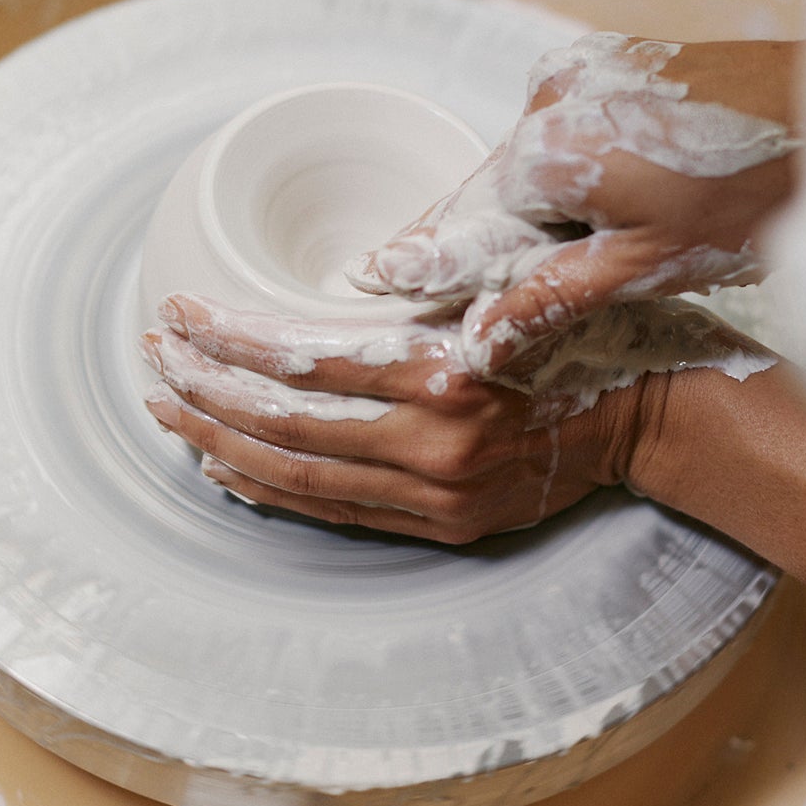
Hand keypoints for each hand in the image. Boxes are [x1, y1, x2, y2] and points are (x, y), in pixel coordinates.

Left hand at [141, 294, 648, 542]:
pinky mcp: (443, 527)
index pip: (305, 358)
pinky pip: (336, 512)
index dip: (230, 337)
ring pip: (299, 477)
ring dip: (222, 444)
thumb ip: (436, 278)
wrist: (654, 417)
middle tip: (152, 359)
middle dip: (205, 392)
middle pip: (285, 426)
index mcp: (448, 375)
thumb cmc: (586, 329)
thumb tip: (350, 278)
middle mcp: (435, 447)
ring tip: (168, 412)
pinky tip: (227, 466)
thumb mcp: (519, 278)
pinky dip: (273, 489)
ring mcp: (437, 497)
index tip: (179, 311)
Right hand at [348, 34, 802, 376]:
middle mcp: (552, 94)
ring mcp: (586, 69)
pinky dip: (564, 175)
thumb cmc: (757, 187)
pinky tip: (584, 209)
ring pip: (532, 162)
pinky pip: (565, 131)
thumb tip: (479, 340)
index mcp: (549, 145)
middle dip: (483, 242)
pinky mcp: (617, 63)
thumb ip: (551, 296)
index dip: (425, 260)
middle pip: (495, 189)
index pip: (465, 219)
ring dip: (531, 211)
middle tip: (441, 288)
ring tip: (533, 264)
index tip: (373, 278)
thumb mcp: (648, 263)